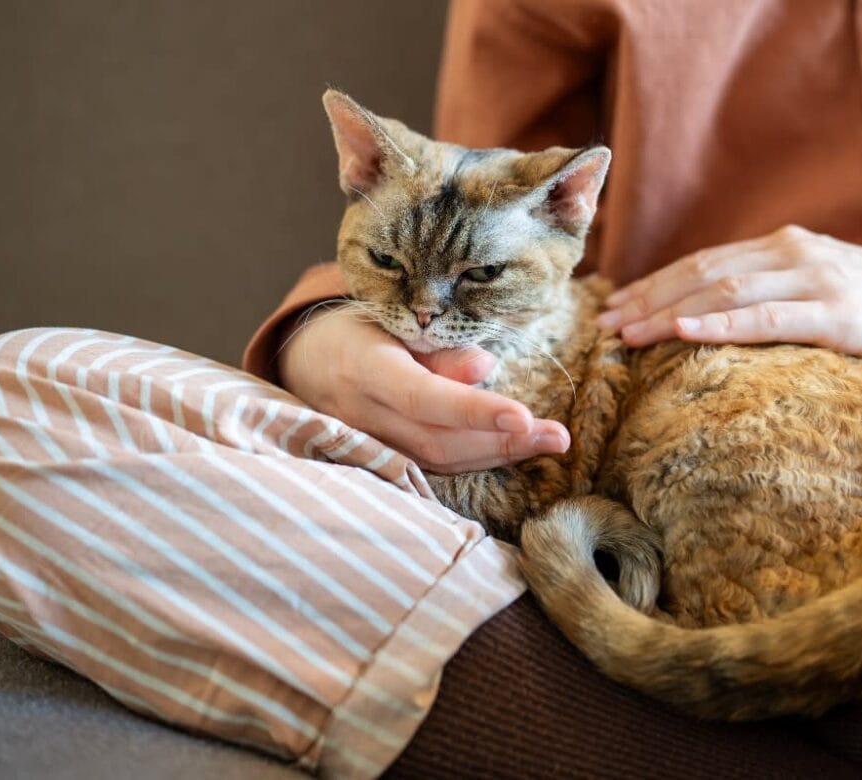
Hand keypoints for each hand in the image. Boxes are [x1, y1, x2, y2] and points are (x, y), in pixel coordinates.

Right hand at [277, 306, 569, 472]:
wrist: (303, 360)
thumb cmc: (355, 330)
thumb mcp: (390, 321)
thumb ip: (436, 350)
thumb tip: (485, 370)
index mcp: (364, 369)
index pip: (424, 399)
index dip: (475, 412)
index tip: (524, 417)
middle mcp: (362, 415)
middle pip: (439, 441)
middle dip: (504, 442)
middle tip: (558, 436)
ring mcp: (368, 444)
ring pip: (438, 461)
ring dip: (498, 455)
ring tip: (547, 442)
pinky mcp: (380, 459)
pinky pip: (432, 465)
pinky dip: (475, 458)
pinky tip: (513, 449)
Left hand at [598, 225, 861, 368]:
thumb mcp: (819, 284)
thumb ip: (771, 290)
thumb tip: (712, 313)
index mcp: (782, 246)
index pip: (703, 261)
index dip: (654, 283)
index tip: (614, 306)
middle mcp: (791, 253)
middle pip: (702, 273)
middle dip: (647, 299)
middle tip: (603, 325)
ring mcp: (815, 280)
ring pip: (724, 292)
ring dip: (668, 312)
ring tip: (627, 334)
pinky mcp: (838, 314)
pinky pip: (767, 319)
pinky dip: (720, 324)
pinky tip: (683, 331)